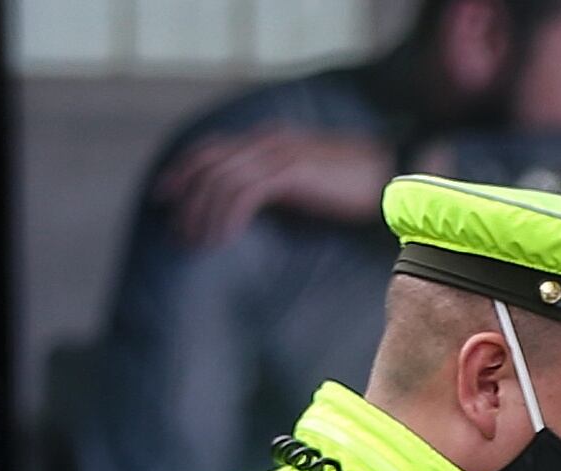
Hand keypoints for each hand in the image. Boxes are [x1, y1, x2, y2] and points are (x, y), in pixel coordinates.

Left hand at [157, 126, 394, 245]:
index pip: (214, 149)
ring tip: (197, 241)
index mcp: (271, 139)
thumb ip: (283, 187)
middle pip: (209, 160)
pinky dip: (226, 217)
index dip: (185, 170)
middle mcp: (268, 140)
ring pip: (221, 179)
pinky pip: (243, 194)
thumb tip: (260, 209)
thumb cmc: (360, 188)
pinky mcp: (289, 172)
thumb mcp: (310, 183)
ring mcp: (278, 154)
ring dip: (203, 212)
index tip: (166, 195)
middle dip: (184, 192)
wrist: (393, 179)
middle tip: (175, 225)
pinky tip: (223, 238)